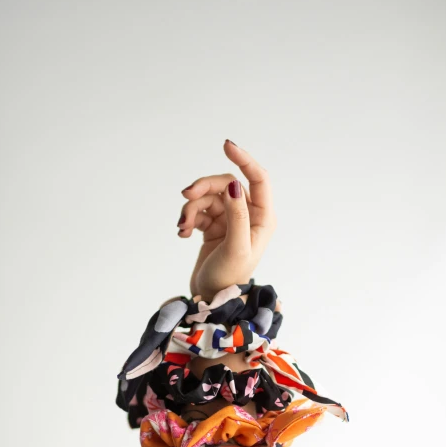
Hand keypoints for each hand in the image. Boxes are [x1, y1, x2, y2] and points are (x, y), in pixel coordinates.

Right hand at [177, 140, 276, 299]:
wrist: (212, 300)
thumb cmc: (229, 278)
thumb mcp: (236, 247)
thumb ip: (237, 215)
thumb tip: (232, 185)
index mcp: (263, 218)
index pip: (258, 178)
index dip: (244, 159)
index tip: (226, 146)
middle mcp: (249, 216)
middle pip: (225, 185)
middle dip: (203, 189)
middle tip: (185, 196)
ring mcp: (230, 220)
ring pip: (208, 198)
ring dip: (191, 208)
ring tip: (182, 227)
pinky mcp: (214, 227)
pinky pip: (198, 211)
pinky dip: (188, 219)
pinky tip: (183, 233)